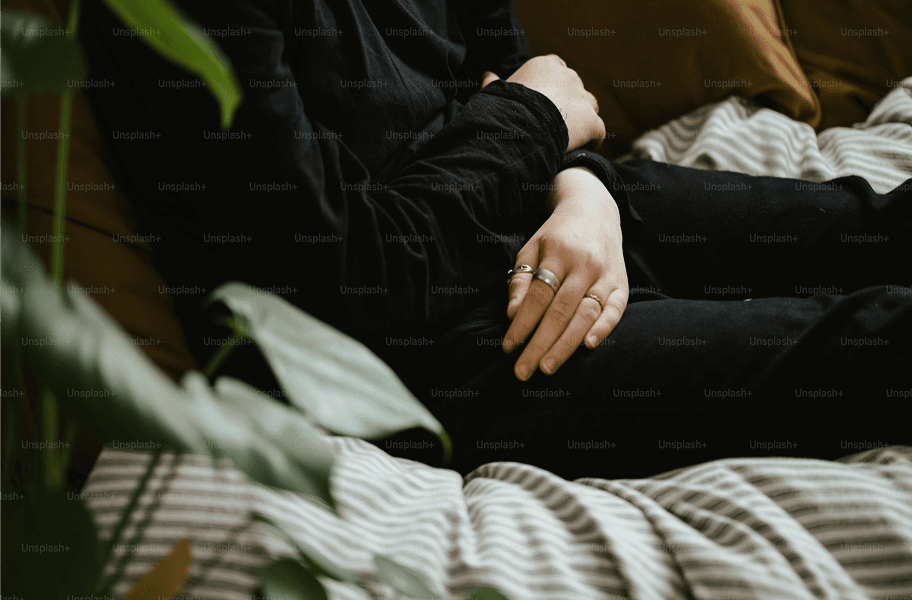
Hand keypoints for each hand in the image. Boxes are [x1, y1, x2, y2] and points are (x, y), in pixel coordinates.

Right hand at [479, 55, 604, 151]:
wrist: (519, 129)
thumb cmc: (503, 109)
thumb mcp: (493, 92)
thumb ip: (493, 82)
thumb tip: (488, 74)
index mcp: (545, 65)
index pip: (556, 68)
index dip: (552, 86)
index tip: (543, 101)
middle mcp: (569, 76)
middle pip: (574, 88)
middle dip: (567, 103)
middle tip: (553, 123)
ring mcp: (583, 99)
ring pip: (589, 107)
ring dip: (582, 119)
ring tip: (568, 136)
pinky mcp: (593, 122)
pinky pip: (598, 132)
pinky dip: (591, 141)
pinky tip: (580, 151)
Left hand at [503, 167, 627, 380]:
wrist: (595, 210)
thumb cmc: (556, 237)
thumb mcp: (531, 248)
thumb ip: (521, 280)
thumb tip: (512, 314)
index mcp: (558, 253)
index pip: (537, 296)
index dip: (522, 324)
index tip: (508, 347)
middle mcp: (584, 264)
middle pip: (559, 311)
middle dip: (539, 344)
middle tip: (522, 371)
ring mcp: (606, 274)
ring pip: (585, 315)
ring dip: (565, 345)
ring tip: (547, 367)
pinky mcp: (622, 283)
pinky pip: (616, 310)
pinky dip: (604, 328)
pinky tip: (588, 346)